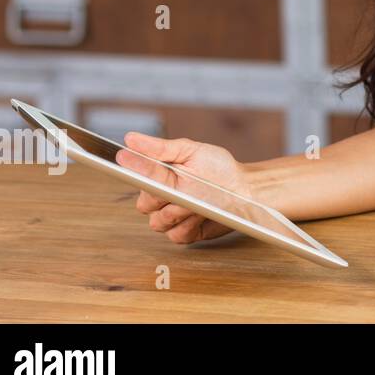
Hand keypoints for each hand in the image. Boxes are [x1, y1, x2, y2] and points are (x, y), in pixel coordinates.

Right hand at [117, 132, 253, 244]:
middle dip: (165, 197)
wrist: (244, 189)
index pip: (137, 178)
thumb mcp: (191, 151)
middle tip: (184, 187)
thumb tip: (130, 139)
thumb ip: (160, 148)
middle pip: (144, 205)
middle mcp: (161, 197)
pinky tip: (203, 214)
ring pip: (158, 223)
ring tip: (199, 200)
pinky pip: (175, 235)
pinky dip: (190, 225)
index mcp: (159, 175)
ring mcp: (171, 217)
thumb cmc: (219, 168)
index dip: (139, 175)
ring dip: (179, 212)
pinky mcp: (184, 233)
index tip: (146, 173)